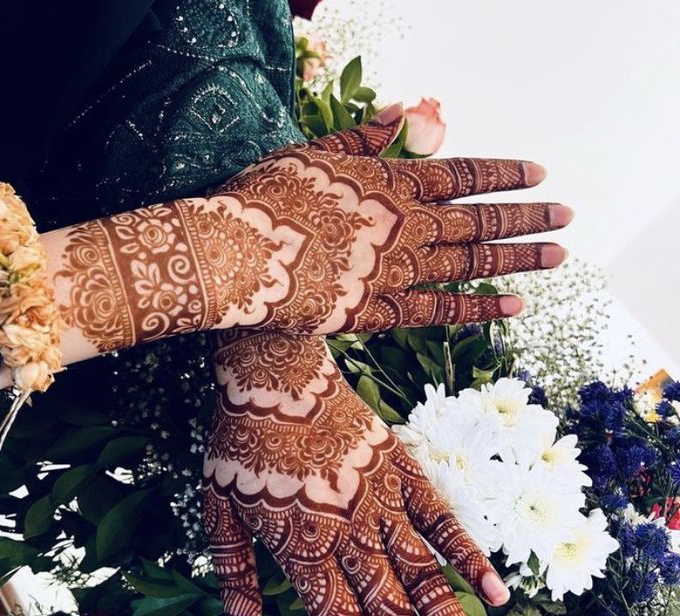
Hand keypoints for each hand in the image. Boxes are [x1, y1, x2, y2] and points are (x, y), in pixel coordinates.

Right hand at [43, 110, 570, 363]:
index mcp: (395, 181)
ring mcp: (401, 271)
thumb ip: (367, 136)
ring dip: (521, 259)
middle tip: (566, 216)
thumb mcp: (316, 151)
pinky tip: (516, 308)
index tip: (539, 173)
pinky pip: (445, 311)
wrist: (239, 258)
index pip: (466, 173)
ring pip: (476, 265)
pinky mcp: (384, 312)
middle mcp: (410, 226)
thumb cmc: (268, 198)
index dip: (505, 173)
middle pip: (483, 220)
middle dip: (529, 216)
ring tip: (558, 256)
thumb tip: (406, 113)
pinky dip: (483, 309)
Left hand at [203, 330, 510, 615]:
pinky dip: (467, 557)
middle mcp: (351, 537)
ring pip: (428, 582)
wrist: (271, 373)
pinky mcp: (402, 471)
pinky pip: (441, 518)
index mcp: (304, 553)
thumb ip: (236, 585)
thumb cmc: (240, 446)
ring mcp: (382, 503)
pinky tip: (495, 596)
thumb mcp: (220, 515)